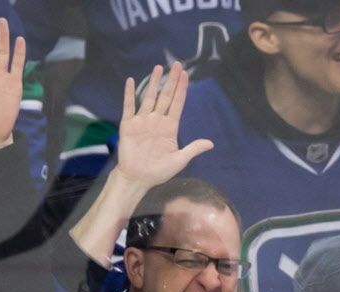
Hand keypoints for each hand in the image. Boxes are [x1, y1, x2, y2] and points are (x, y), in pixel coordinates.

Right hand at [114, 62, 212, 187]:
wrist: (138, 178)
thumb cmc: (158, 171)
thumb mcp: (179, 160)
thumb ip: (193, 149)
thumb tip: (211, 143)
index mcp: (170, 127)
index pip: (177, 104)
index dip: (181, 89)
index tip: (186, 75)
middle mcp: (156, 120)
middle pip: (165, 96)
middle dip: (171, 81)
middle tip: (177, 64)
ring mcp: (142, 121)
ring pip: (149, 97)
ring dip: (154, 83)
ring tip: (158, 68)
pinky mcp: (128, 125)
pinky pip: (129, 106)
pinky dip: (129, 94)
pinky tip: (132, 81)